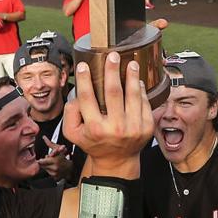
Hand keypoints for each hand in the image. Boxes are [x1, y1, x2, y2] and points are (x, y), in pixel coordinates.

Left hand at [40, 142, 72, 180]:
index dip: (41, 160)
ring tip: (52, 164)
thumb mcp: (57, 148)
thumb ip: (50, 143)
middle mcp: (55, 168)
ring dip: (47, 167)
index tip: (40, 160)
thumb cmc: (64, 157)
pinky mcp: (56, 178)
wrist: (71, 167)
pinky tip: (54, 168)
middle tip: (49, 160)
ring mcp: (55, 174)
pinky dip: (50, 171)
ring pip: (45, 170)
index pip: (42, 162)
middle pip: (42, 166)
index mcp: (54, 161)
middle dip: (44, 163)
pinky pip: (49, 174)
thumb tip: (44, 137)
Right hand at [61, 54, 152, 173]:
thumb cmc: (94, 143)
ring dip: (131, 76)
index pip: (88, 98)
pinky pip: (144, 103)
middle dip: (112, 71)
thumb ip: (70, 113)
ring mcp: (134, 128)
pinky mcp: (147, 127)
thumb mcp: (73, 133)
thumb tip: (78, 93)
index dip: (85, 80)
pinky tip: (136, 80)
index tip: (84, 65)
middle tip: (112, 56)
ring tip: (130, 63)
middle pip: (113, 92)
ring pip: (132, 95)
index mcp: (95, 129)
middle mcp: (115, 128)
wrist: (117, 161)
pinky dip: (140, 90)